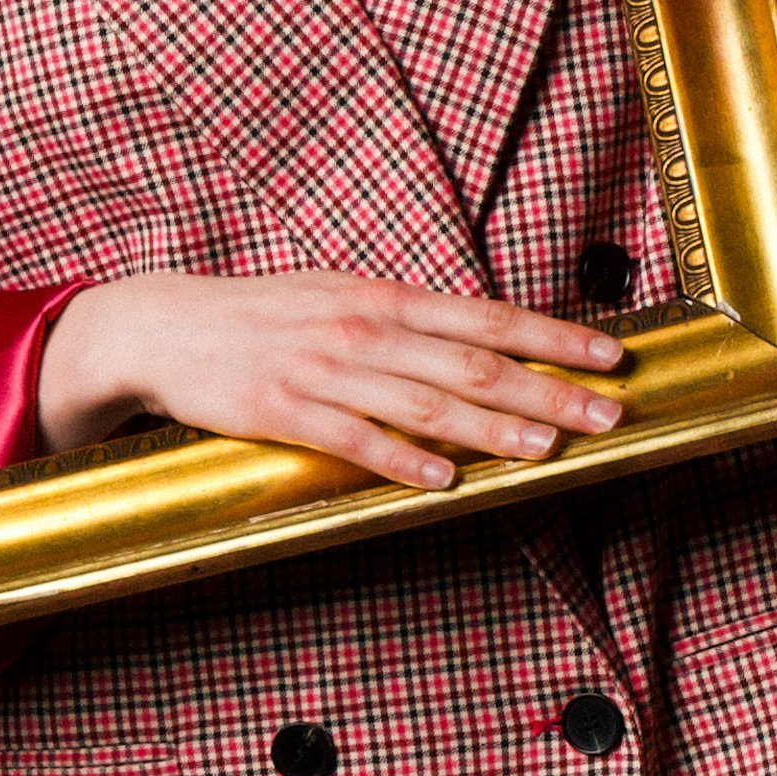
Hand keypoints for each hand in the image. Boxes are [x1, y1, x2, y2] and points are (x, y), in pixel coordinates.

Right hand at [37, 269, 625, 491]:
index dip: (556, 337)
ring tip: (548, 448)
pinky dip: (402, 459)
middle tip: (607, 414)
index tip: (612, 356)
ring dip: (493, 427)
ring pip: (425, 401)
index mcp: (383, 297)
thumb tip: (479, 339)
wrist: (164, 326)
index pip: (489, 318)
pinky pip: (354, 440)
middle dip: (549, 389)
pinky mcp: (283, 411)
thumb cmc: (262, 316)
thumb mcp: (339, 298)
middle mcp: (363, 327)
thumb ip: (406, 321)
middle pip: (474, 362)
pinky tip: (444, 478)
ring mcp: (323, 369)